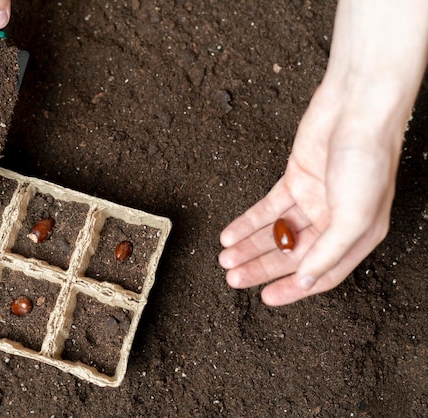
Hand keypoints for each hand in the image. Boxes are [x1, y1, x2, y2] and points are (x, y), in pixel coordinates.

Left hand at [218, 0, 427, 305]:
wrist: (357, 107)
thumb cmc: (367, 159)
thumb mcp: (355, 214)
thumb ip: (330, 250)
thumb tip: (306, 280)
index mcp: (357, 235)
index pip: (320, 273)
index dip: (293, 289)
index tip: (266, 298)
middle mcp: (334, 220)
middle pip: (291, 254)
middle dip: (261, 267)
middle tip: (233, 278)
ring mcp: (313, 199)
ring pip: (275, 232)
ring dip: (249, 246)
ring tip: (225, 258)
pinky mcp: (295, 179)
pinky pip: (267, 208)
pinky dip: (247, 221)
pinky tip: (229, 233)